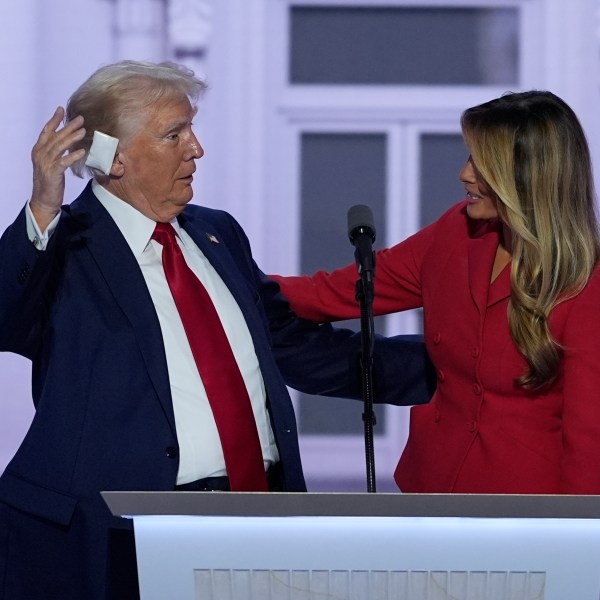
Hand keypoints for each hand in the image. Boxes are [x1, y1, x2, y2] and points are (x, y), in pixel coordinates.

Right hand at [30, 107, 85, 230]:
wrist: (43, 200)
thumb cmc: (50, 182)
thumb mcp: (51, 164)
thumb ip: (56, 152)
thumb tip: (68, 141)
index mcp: (38, 150)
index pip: (46, 131)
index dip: (54, 120)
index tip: (62, 109)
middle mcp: (40, 154)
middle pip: (55, 136)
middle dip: (68, 126)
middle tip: (80, 118)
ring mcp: (45, 164)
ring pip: (59, 147)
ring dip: (72, 138)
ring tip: (83, 131)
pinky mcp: (52, 173)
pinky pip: (64, 162)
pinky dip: (73, 156)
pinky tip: (82, 151)